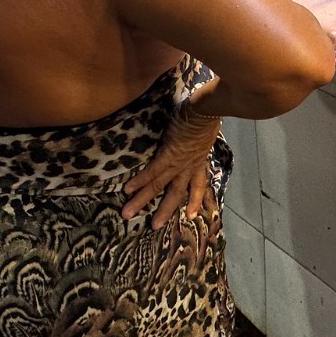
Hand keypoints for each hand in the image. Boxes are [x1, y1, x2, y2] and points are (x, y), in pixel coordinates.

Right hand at [124, 94, 221, 228]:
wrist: (207, 110)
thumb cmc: (208, 115)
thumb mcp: (207, 131)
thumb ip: (200, 137)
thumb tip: (201, 131)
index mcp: (199, 161)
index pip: (198, 184)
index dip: (196, 200)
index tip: (192, 214)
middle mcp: (189, 166)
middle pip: (176, 193)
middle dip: (165, 210)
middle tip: (155, 226)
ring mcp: (178, 162)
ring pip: (159, 186)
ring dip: (143, 200)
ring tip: (127, 213)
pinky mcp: (168, 154)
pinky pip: (152, 171)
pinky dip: (140, 181)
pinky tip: (127, 189)